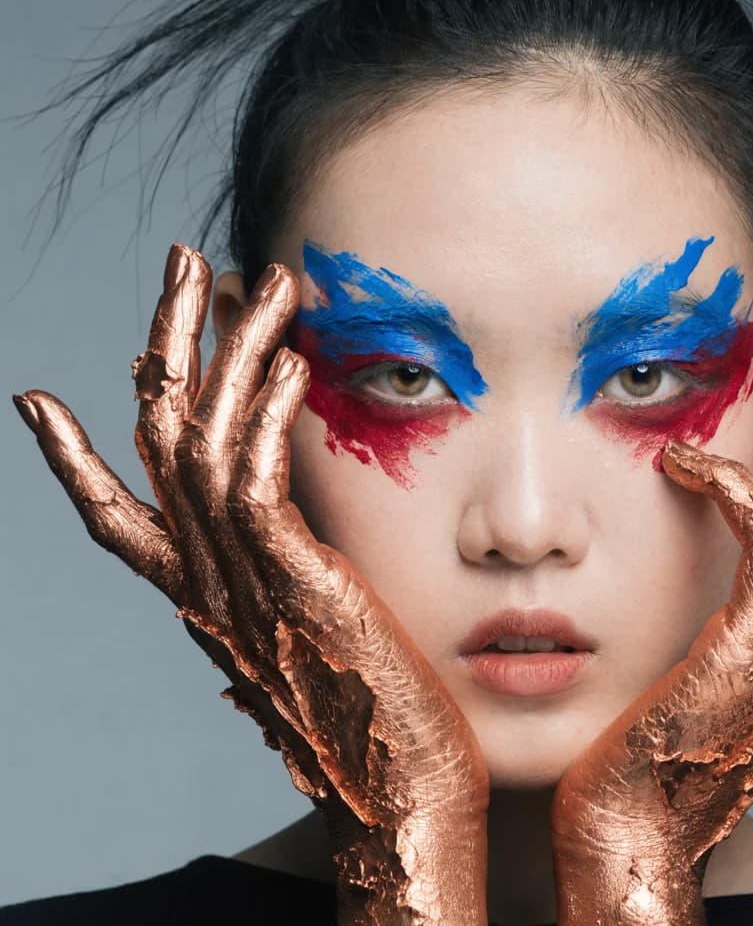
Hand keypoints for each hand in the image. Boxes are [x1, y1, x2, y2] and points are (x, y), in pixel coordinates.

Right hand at [13, 244, 489, 925]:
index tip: (45, 397)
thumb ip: (292, 571)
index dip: (72, 457)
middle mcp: (203, 582)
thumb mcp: (316, 627)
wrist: (401, 797)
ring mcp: (240, 583)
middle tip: (183, 261)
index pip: (117, 515)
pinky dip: (265, 415)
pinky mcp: (292, 586)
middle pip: (158, 437)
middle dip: (168, 340)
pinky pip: (255, 482)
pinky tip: (290, 360)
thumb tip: (301, 528)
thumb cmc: (376, 709)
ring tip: (261, 277)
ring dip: (230, 349)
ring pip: (203, 440)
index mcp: (203, 593)